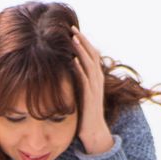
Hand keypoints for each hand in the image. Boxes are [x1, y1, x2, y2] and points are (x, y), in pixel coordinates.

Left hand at [71, 29, 112, 155]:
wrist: (93, 132)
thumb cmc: (84, 113)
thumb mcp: (80, 92)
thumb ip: (76, 80)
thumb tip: (63, 68)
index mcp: (95, 77)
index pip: (91, 54)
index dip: (83, 41)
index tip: (73, 29)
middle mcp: (97, 80)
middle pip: (91, 54)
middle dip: (82, 40)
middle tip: (72, 27)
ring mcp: (94, 88)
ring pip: (89, 64)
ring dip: (81, 50)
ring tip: (73, 37)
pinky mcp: (90, 97)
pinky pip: (85, 80)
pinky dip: (80, 68)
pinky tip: (73, 59)